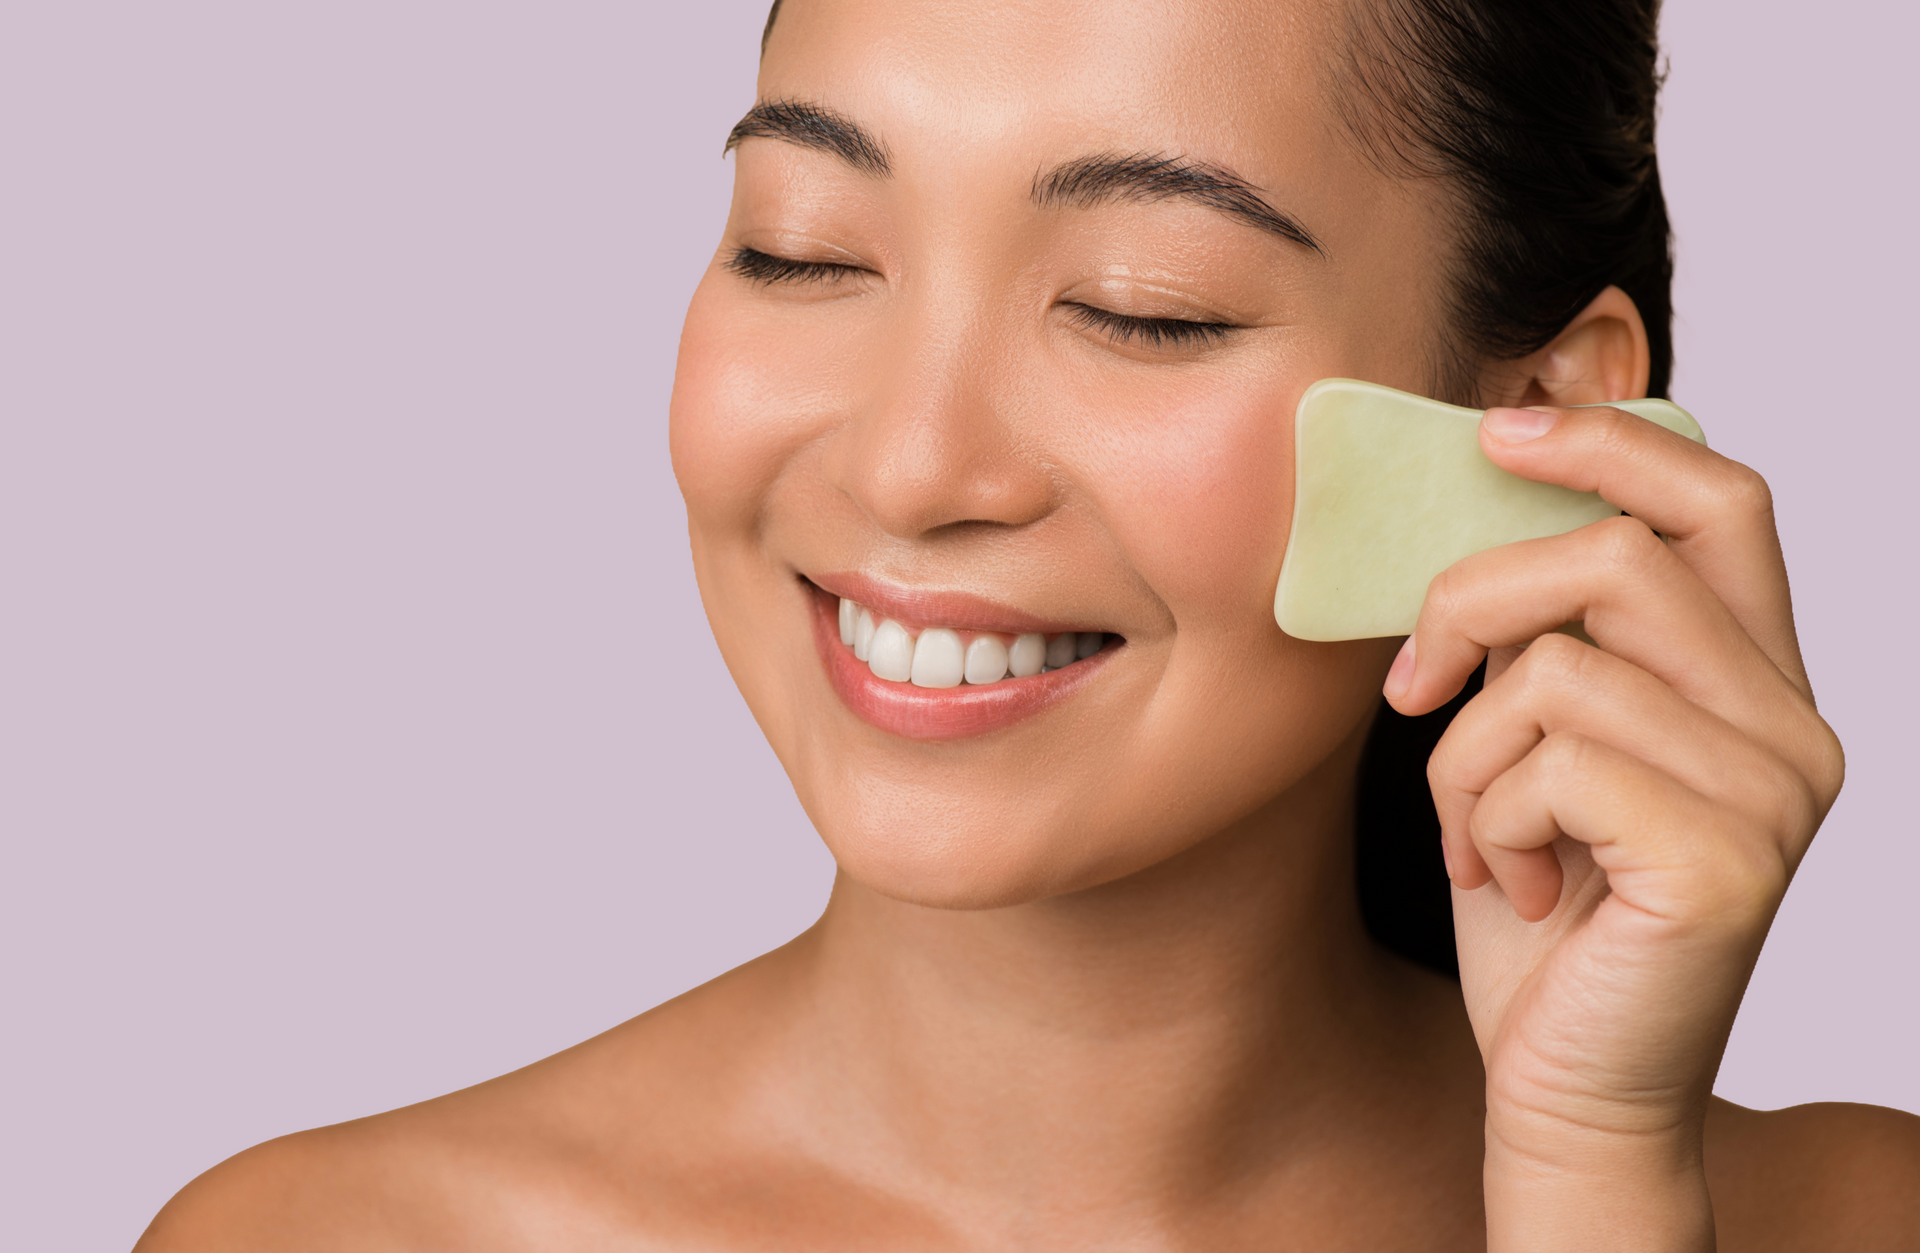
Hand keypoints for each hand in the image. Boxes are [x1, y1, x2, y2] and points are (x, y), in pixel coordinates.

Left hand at [1382, 404, 1843, 1250]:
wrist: (1566, 1087)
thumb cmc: (1539, 910)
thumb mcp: (1530, 743)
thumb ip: (1540, 635)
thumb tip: (1478, 501)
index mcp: (1753, 680)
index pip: (1719, 499)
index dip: (1608, 438)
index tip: (1495, 425)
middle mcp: (1791, 725)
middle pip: (1617, 557)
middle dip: (1470, 600)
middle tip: (1411, 685)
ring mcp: (1773, 792)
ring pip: (1558, 665)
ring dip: (1465, 752)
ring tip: (1478, 834)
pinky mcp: (1725, 857)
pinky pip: (1548, 759)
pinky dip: (1480, 819)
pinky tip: (1508, 888)